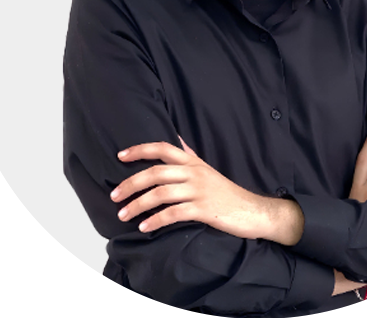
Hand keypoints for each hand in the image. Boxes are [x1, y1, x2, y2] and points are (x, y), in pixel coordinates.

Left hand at [110, 140, 303, 244]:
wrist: (252, 210)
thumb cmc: (225, 192)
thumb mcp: (207, 169)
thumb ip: (189, 156)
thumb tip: (175, 139)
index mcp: (194, 162)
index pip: (164, 148)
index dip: (140, 150)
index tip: (120, 156)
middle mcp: (195, 173)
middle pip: (156, 172)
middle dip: (131, 183)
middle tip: (114, 196)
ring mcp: (199, 190)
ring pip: (161, 193)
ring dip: (138, 205)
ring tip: (123, 215)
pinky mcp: (204, 209)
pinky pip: (174, 213)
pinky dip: (156, 220)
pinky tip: (145, 228)